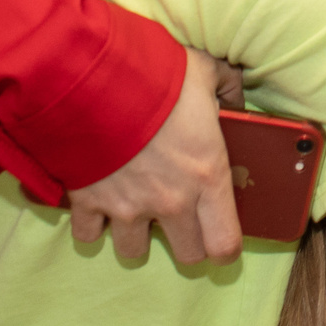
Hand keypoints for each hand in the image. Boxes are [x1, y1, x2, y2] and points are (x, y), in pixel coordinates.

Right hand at [65, 46, 239, 265]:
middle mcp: (171, 201)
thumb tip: (236, 98)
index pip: (225, 245)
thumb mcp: (203, 70)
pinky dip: (92, 222)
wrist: (93, 76)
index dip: (224, 246)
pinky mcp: (88, 203)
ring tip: (135, 205)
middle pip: (187, 255)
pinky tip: (98, 198)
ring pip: (134, 251)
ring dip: (136, 233)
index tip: (218, 233)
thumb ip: (226, 86)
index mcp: (207, 175)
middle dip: (184, 239)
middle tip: (178, 215)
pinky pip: (88, 234)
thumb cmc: (155, 74)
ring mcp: (127, 207)